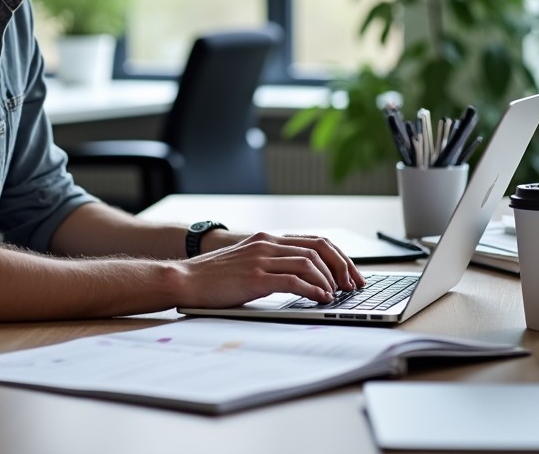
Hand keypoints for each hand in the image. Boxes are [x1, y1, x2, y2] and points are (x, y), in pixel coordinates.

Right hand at [178, 232, 365, 308]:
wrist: (186, 280)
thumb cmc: (214, 277)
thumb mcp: (247, 262)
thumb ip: (271, 263)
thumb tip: (303, 279)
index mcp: (267, 239)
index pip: (314, 240)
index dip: (338, 256)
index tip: (351, 273)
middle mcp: (267, 243)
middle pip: (318, 248)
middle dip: (341, 266)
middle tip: (352, 285)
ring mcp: (261, 259)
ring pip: (309, 263)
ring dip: (329, 280)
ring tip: (337, 295)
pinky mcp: (255, 277)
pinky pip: (293, 280)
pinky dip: (313, 289)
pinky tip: (321, 299)